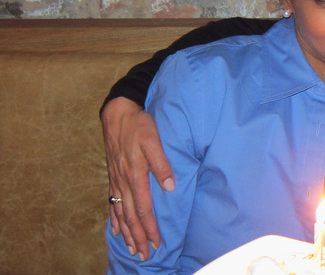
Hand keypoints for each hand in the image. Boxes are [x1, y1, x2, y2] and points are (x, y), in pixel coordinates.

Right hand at [101, 97, 174, 260]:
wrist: (117, 113)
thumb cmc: (139, 125)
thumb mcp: (153, 140)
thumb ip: (161, 163)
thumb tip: (169, 186)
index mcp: (135, 173)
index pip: (143, 208)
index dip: (150, 227)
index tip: (157, 242)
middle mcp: (123, 180)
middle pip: (131, 215)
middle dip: (139, 236)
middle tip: (145, 255)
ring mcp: (116, 180)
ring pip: (121, 212)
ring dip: (128, 232)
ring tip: (133, 249)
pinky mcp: (114, 176)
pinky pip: (113, 202)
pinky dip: (115, 218)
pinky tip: (117, 230)